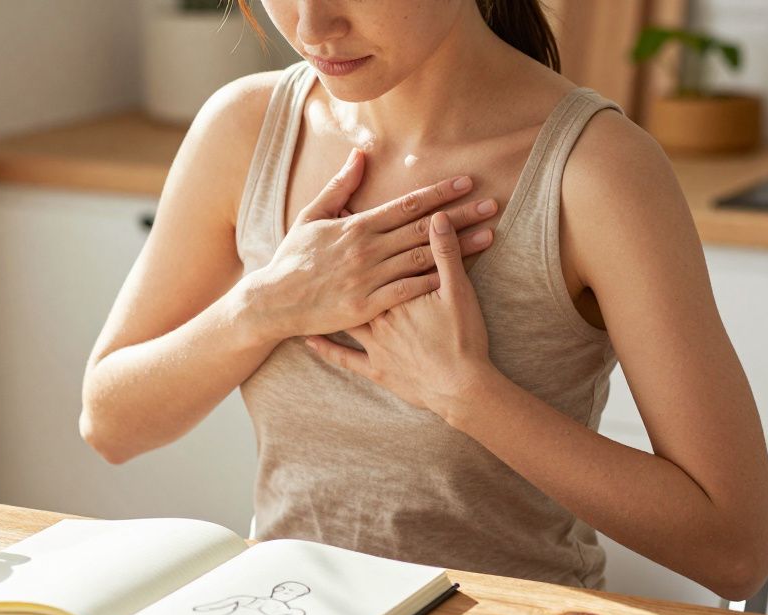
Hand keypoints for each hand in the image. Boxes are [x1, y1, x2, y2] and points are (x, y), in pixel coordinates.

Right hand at [247, 148, 498, 339]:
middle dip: (461, 215)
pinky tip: (460, 276)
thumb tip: (361, 155)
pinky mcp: (367, 305)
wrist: (274, 301)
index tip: (466, 182)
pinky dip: (434, 282)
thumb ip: (339, 186)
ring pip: (422, 258)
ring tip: (489, 236)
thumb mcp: (312, 217)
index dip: (439, 193)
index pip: (407, 204)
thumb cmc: (293, 259)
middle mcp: (366, 249)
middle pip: (423, 228)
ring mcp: (368, 278)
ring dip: (459, 247)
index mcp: (356, 225)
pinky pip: (408, 291)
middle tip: (493, 204)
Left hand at [305, 211, 495, 425]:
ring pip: (343, 318)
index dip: (356, 236)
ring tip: (309, 288)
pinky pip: (344, 358)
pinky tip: (309, 340)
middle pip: (353, 284)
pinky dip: (326, 348)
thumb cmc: (462, 338)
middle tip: (320, 248)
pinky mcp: (375, 369)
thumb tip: (437, 217)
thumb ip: (446, 252)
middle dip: (337, 264)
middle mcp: (377, 316)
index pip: (373, 257)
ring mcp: (373, 345)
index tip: (341, 217)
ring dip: (326, 304)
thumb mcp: (459, 290)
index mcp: (395, 292)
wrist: (460, 388)